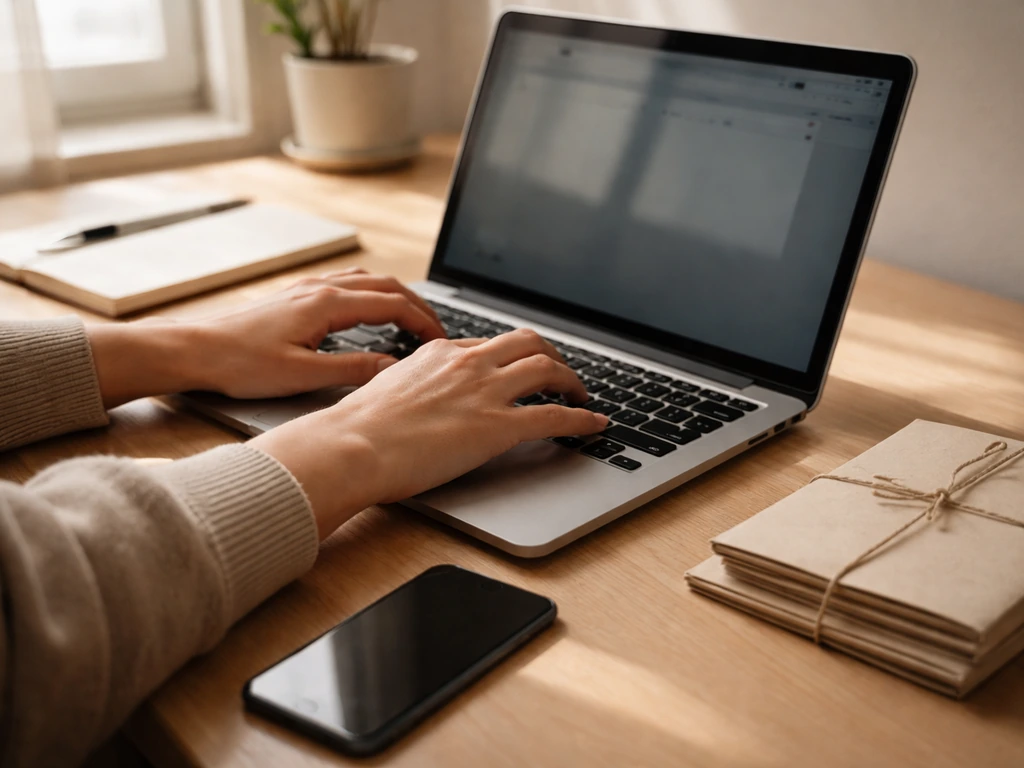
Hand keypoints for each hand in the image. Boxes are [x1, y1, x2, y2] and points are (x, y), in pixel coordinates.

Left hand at [86, 268, 445, 407]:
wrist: (195, 350)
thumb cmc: (240, 364)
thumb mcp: (303, 374)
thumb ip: (354, 369)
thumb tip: (394, 368)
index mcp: (327, 304)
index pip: (392, 305)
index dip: (423, 322)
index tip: (441, 340)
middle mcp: (320, 289)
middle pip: (386, 287)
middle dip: (418, 307)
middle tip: (437, 332)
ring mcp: (307, 289)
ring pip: (367, 282)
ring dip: (395, 297)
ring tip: (412, 320)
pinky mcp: (296, 297)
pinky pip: (346, 285)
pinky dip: (371, 295)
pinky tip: (369, 311)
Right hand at [250, 329, 609, 538]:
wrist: (351, 446)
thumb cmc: (356, 429)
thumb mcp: (384, 391)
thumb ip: (409, 386)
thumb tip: (411, 397)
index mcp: (438, 353)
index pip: (487, 344)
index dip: (511, 356)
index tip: (519, 366)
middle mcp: (467, 363)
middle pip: (527, 342)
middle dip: (551, 355)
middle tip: (561, 373)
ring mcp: (485, 391)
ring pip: (547, 369)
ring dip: (572, 381)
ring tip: (581, 395)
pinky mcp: (498, 426)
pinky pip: (554, 415)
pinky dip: (581, 418)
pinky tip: (593, 425)